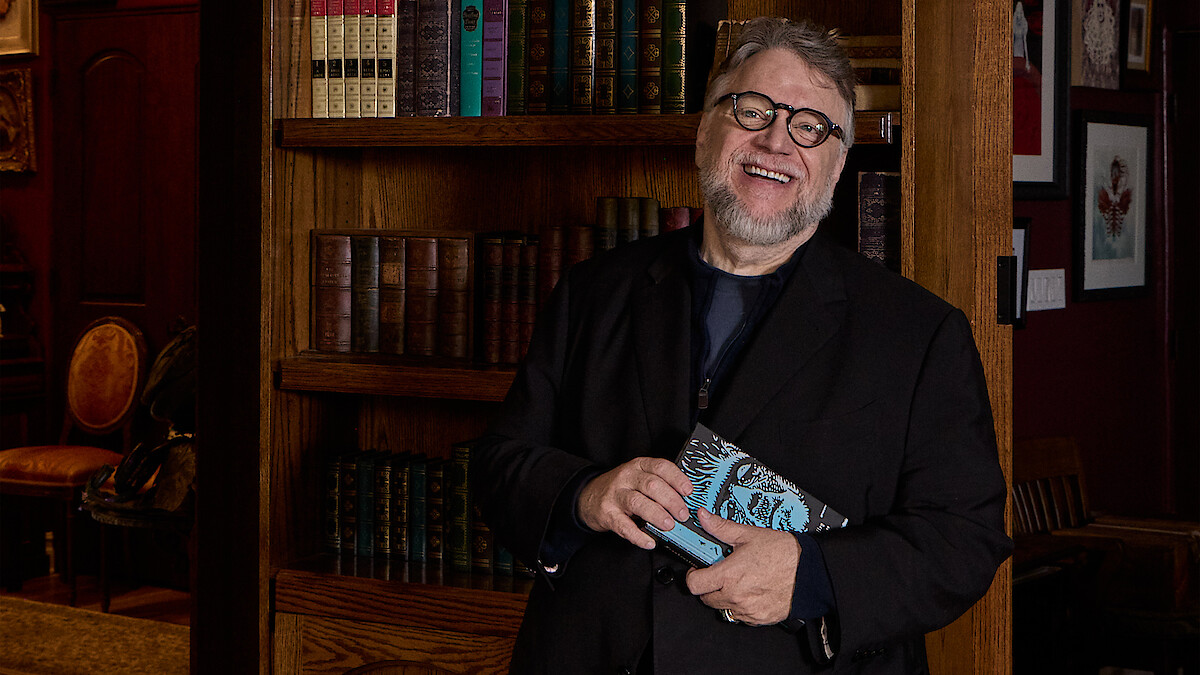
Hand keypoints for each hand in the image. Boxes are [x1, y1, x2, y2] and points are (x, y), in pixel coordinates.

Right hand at [576, 457, 692, 549]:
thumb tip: (686, 501)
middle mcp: (627, 477)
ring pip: (637, 502)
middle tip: (682, 514)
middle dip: (671, 500)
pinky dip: (637, 535)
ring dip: (656, 514)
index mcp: (639, 466)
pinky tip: (649, 542)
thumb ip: (659, 484)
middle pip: (652, 485)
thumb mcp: (638, 478)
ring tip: (669, 525)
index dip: (677, 479)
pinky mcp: (606, 513)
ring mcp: (615, 494)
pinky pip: (623, 525)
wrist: (588, 497)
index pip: (661, 467)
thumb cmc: (621, 488)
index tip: (689, 491)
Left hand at [685, 508, 801, 625]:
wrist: (810, 571)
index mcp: (729, 575)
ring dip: (725, 597)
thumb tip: (704, 518)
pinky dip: (741, 606)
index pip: (694, 584)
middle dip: (709, 586)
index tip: (698, 570)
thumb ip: (722, 528)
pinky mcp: (759, 619)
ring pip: (723, 608)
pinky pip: (740, 617)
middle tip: (720, 573)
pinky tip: (751, 591)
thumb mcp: (749, 534)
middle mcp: (736, 596)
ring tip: (739, 581)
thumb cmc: (784, 553)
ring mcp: (748, 610)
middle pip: (706, 598)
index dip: (693, 575)